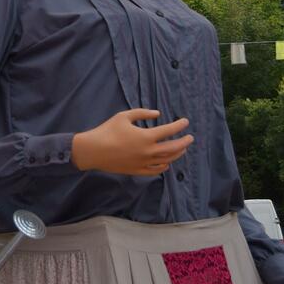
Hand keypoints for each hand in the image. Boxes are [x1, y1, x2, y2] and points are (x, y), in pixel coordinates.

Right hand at [71, 109, 192, 174]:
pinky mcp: (137, 170)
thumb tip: (158, 114)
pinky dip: (164, 167)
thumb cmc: (107, 131)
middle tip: (190, 138)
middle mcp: (148, 151)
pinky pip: (156, 170)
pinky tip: (167, 163)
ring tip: (182, 149)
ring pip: (167, 160)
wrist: (94, 150)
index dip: (179, 126)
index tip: (185, 122)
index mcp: (146, 137)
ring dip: (177, 154)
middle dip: (184, 142)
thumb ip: (142, 113)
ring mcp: (144, 163)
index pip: (168, 131)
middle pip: (173, 148)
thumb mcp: (123, 116)